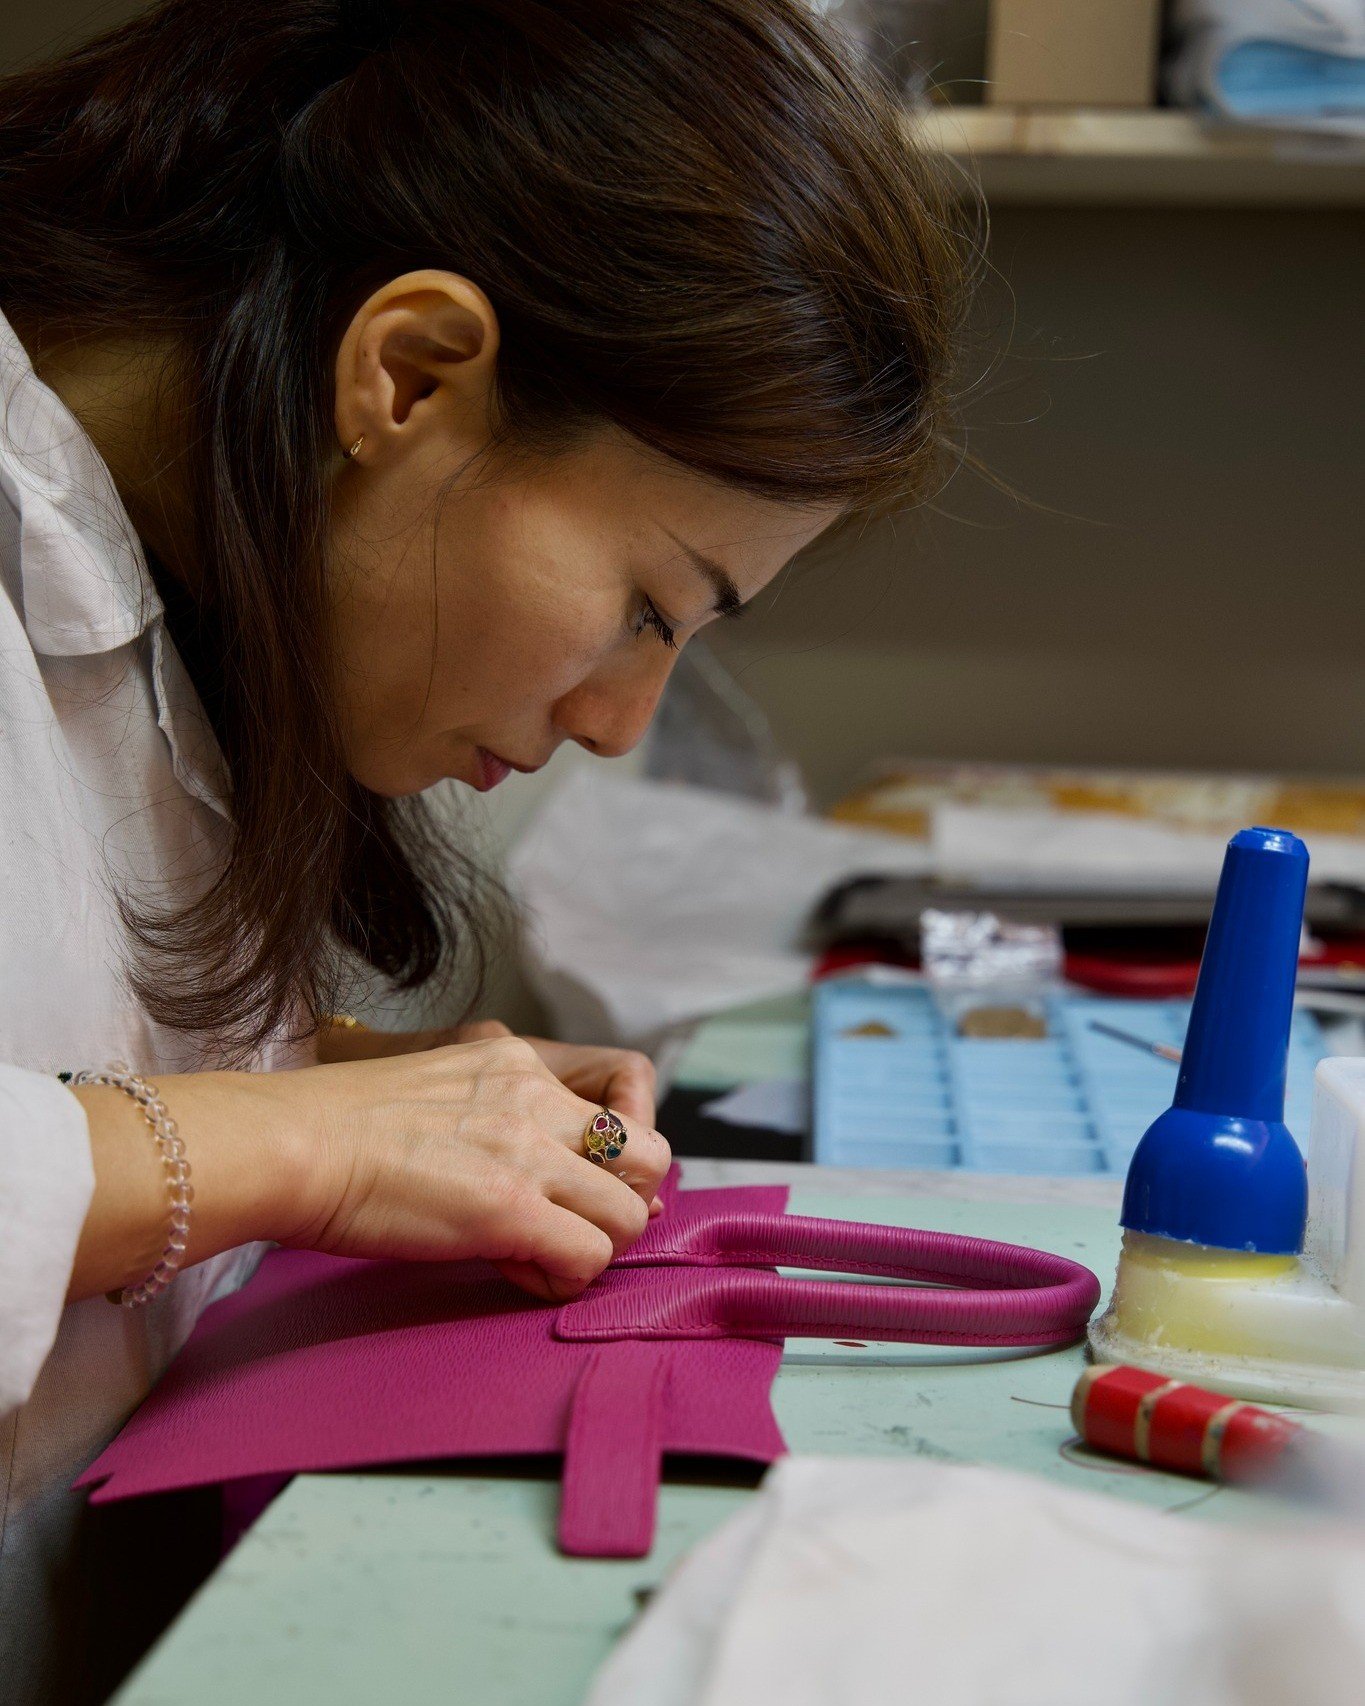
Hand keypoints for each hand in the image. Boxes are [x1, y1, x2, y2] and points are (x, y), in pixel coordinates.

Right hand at [281, 1034, 671, 1301]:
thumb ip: (498, 1118)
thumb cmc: (336, 1130)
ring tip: (538, 1256)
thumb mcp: (436, 1092)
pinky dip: (564, 1278)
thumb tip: (551, 1173)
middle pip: (652, 1154)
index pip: (627, 1093)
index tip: (588, 1185)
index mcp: (515, 1060)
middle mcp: (534, 1094)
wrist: (289, 1143)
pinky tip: (515, 1273)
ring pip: (632, 1211)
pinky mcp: (509, 1208)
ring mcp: (527, 1151)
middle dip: (625, 1201)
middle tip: (571, 1227)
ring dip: (596, 1246)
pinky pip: (589, 1255)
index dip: (621, 1153)